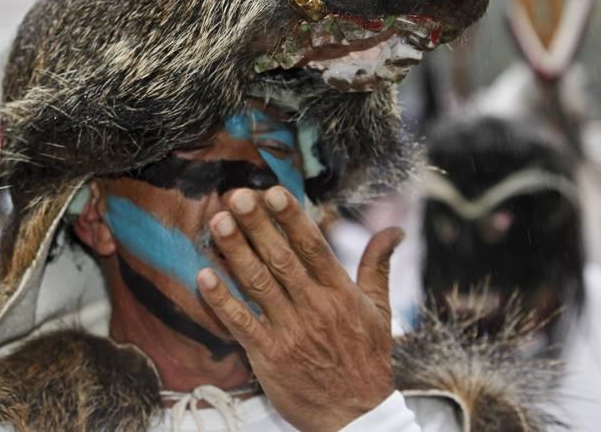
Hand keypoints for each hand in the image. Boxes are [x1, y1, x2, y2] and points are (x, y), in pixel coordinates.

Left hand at [197, 187, 402, 431]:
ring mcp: (290, 332)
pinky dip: (222, 301)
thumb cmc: (367, 360)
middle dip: (258, 226)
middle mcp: (315, 308)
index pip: (313, 247)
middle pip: (281, 259)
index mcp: (340, 293)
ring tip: (218, 223)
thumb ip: (377, 266)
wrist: (357, 417)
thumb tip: (396, 230)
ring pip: (259, 285)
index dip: (291, 218)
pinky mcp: (270, 356)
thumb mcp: (380, 311)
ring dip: (236, 253)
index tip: (272, 192)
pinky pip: (241, 324)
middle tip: (237, 195)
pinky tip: (204, 276)